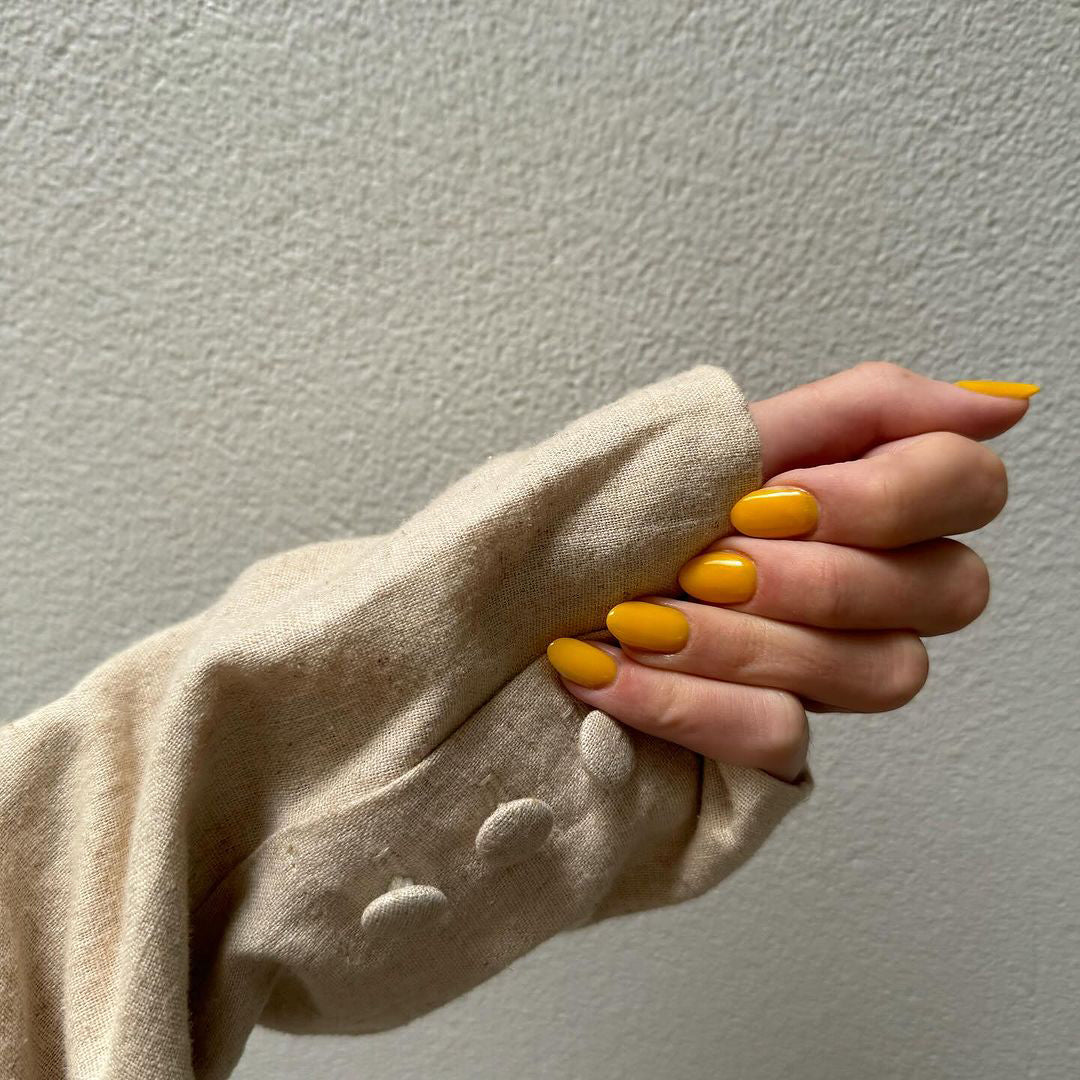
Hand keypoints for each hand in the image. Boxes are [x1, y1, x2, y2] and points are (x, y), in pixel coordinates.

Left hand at [546, 363, 1038, 781]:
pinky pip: (786, 738)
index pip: (967, 486)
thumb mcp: (696, 444)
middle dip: (811, 574)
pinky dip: (686, 701)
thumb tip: (999, 400)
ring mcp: (819, 679)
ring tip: (633, 617)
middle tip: (703, 560)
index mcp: (846, 506)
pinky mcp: (768, 754)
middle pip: (947, 590)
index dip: (883, 497)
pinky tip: (607, 674)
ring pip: (878, 672)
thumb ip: (852, 412)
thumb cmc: (579, 526)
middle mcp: (858, 594)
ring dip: (739, 638)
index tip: (769, 498)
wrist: (477, 620)